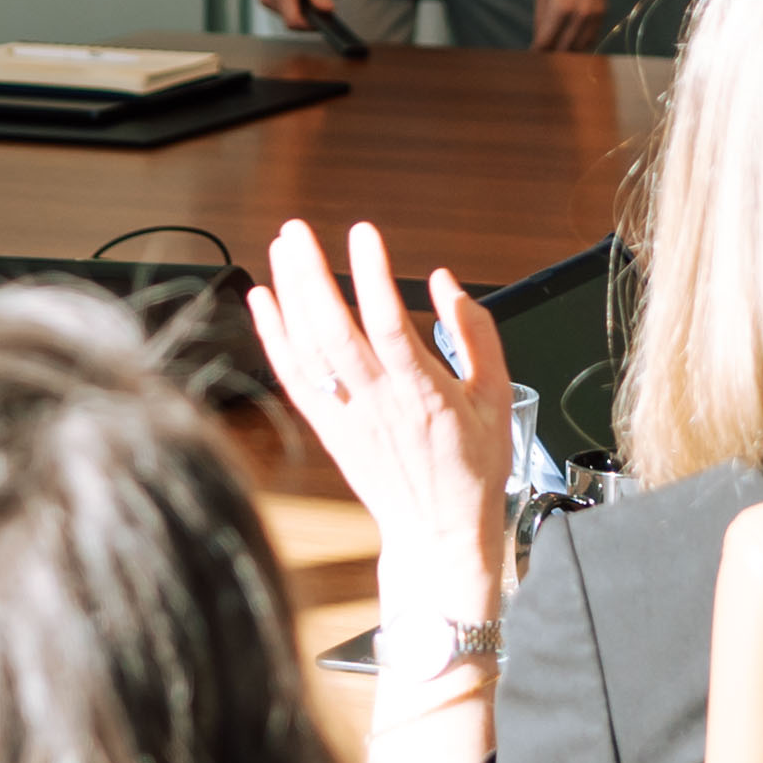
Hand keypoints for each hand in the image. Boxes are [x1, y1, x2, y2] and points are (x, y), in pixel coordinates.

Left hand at [246, 216, 510, 618]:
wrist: (437, 531)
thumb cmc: (471, 466)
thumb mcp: (498, 397)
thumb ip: (478, 335)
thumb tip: (446, 283)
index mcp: (422, 394)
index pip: (390, 325)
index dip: (373, 277)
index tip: (365, 234)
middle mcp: (377, 403)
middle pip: (333, 330)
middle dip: (311, 275)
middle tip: (298, 230)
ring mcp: (346, 416)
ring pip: (307, 349)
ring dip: (289, 295)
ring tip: (283, 249)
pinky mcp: (326, 428)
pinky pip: (292, 377)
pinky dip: (273, 337)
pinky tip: (265, 300)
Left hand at [524, 0, 616, 51]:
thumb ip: (541, 16)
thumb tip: (538, 40)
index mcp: (561, 7)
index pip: (546, 41)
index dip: (536, 53)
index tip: (529, 59)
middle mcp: (580, 15)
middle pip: (564, 49)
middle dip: (550, 57)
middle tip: (540, 60)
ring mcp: (594, 15)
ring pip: (580, 48)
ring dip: (566, 53)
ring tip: (554, 55)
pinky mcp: (604, 14)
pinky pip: (591, 38)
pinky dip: (580, 45)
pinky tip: (570, 43)